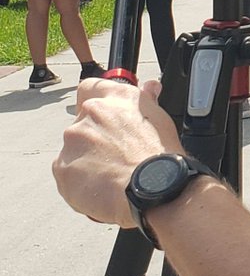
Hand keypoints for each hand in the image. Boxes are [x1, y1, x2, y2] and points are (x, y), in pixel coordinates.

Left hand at [53, 79, 182, 228]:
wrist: (151, 189)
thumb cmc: (160, 157)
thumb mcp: (160, 119)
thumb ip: (147, 100)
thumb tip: (150, 87)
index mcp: (116, 97)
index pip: (90, 87)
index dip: (93, 102)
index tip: (101, 116)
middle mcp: (91, 112)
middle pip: (82, 122)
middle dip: (92, 138)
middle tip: (112, 155)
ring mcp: (74, 139)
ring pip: (73, 148)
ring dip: (84, 159)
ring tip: (108, 176)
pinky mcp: (62, 166)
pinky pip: (64, 172)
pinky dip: (77, 180)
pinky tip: (98, 188)